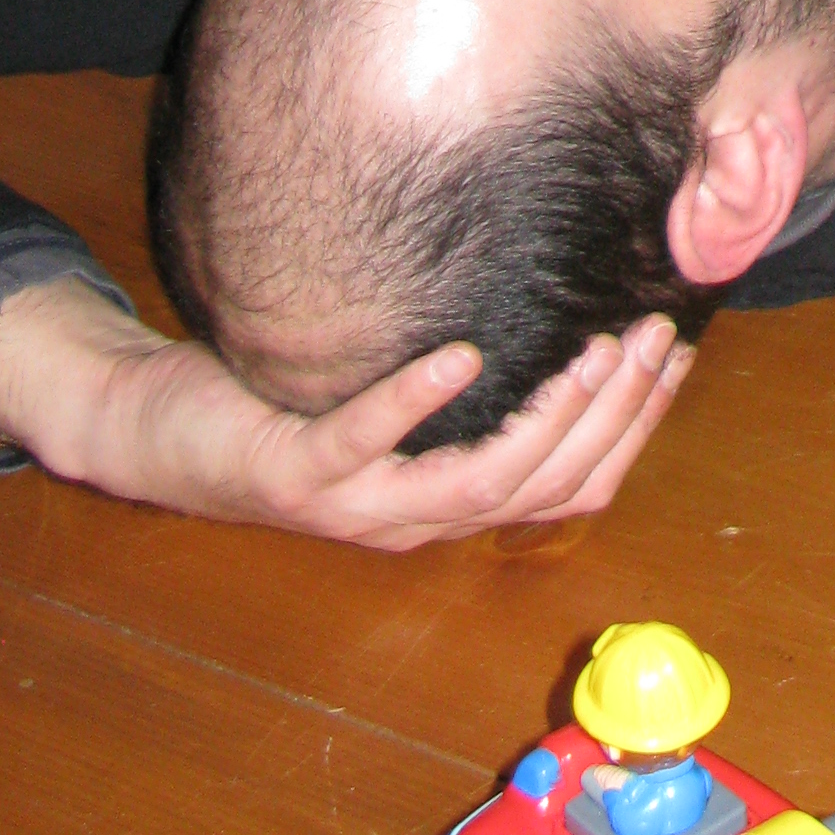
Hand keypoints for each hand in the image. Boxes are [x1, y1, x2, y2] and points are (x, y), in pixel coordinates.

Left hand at [0, 275, 691, 548]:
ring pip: (479, 481)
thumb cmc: (290, 406)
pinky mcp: (298, 475)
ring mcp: (357, 506)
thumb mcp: (397, 401)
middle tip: (649, 334)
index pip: (573, 488)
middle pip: (543, 486)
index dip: (634, 429)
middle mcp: (415, 522)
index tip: (673, 353)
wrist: (161, 440)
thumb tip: (563, 312)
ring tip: (590, 347)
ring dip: (547, 416)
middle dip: (613, 414)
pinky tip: (460, 354)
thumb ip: (472, 383)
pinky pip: (366, 442)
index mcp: (449, 507)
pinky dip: (416, 401)